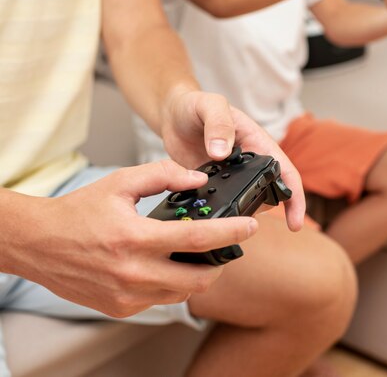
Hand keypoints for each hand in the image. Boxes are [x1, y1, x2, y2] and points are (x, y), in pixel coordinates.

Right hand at [6, 161, 256, 317]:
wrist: (38, 244)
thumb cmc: (79, 212)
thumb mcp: (120, 183)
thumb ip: (163, 175)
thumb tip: (198, 179)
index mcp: (135, 238)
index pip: (198, 239)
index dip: (231, 233)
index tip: (251, 227)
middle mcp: (134, 272)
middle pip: (200, 277)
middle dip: (220, 262)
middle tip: (223, 246)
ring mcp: (128, 295)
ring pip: (184, 292)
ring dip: (197, 274)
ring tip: (193, 254)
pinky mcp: (122, 308)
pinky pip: (162, 299)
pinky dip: (172, 283)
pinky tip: (164, 265)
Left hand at [160, 90, 305, 231]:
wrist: (173, 114)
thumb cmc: (195, 104)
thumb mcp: (210, 105)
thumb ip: (218, 125)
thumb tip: (222, 153)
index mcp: (258, 142)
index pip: (285, 171)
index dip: (295, 198)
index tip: (295, 223)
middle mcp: (249, 162)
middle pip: (270, 192)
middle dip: (267, 211)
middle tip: (248, 224)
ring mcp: (232, 175)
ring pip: (248, 200)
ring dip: (242, 213)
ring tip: (227, 224)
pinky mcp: (214, 184)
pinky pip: (222, 202)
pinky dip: (221, 212)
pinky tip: (210, 221)